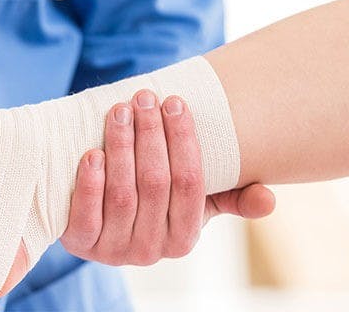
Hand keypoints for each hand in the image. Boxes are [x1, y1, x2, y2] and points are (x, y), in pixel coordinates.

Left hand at [60, 90, 274, 265]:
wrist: (100, 219)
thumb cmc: (157, 198)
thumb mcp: (197, 199)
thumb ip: (234, 197)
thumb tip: (268, 199)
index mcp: (184, 238)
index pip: (190, 184)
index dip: (183, 141)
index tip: (175, 102)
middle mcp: (151, 250)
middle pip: (155, 184)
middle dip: (151, 135)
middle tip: (145, 97)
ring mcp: (113, 251)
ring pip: (121, 195)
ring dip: (121, 147)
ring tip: (120, 111)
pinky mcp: (80, 245)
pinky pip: (85, 216)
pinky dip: (90, 182)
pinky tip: (92, 152)